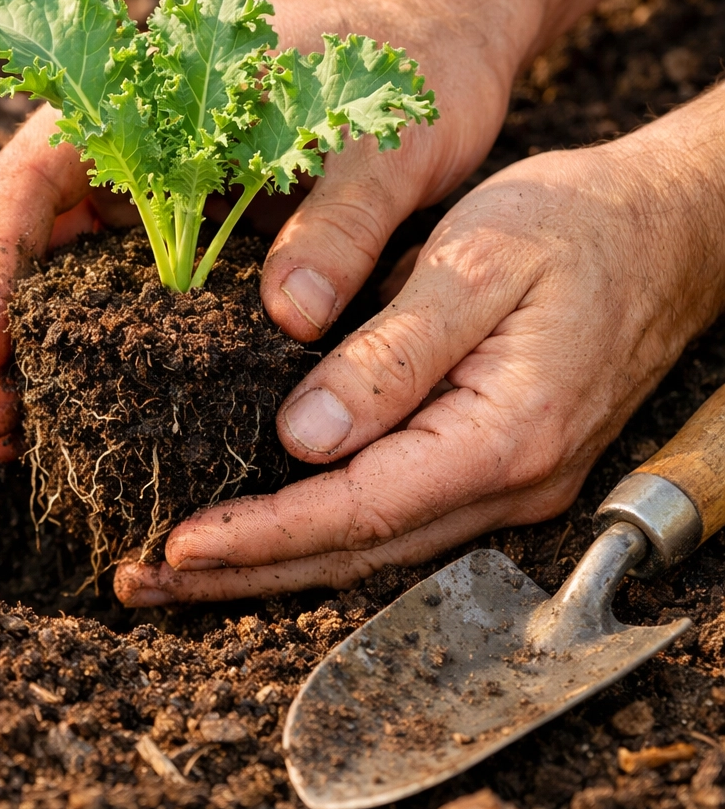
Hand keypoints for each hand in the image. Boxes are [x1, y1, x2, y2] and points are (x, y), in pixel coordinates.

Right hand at [0, 0, 517, 458]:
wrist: (435, 51)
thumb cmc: (404, 69)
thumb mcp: (380, 143)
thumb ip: (338, 223)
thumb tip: (289, 318)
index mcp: (148, 101)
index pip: (29, 177)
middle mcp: (133, 150)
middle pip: (19, 233)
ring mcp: (155, 194)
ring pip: (54, 270)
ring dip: (24, 347)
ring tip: (8, 432)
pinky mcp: (186, 237)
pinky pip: (113, 291)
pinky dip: (81, 347)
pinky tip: (71, 405)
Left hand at [114, 85, 724, 603]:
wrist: (661, 231)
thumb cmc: (575, 229)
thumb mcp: (476, 267)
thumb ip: (392, 356)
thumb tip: (303, 438)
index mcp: (503, 436)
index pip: (357, 511)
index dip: (261, 535)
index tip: (178, 546)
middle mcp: (508, 483)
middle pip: (355, 553)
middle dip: (245, 572)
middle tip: (148, 578)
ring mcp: (505, 483)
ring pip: (370, 547)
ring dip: (273, 562)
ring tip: (184, 569)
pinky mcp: (493, 464)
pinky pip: (391, 517)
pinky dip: (317, 532)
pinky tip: (265, 528)